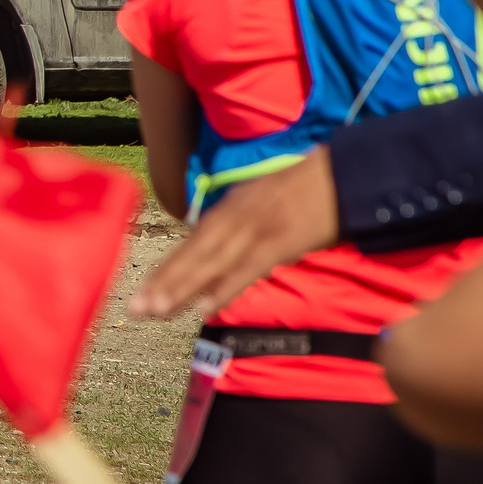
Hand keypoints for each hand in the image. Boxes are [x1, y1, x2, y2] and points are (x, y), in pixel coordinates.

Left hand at [132, 148, 334, 318]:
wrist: (347, 172)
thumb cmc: (309, 191)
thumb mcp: (264, 201)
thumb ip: (240, 225)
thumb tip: (218, 253)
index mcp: (232, 206)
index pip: (192, 241)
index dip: (167, 267)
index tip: (140, 292)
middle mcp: (236, 215)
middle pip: (195, 252)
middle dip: (164, 281)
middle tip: (135, 309)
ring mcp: (257, 226)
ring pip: (213, 261)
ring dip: (184, 288)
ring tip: (157, 311)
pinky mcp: (282, 240)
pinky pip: (249, 267)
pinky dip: (226, 287)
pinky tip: (206, 307)